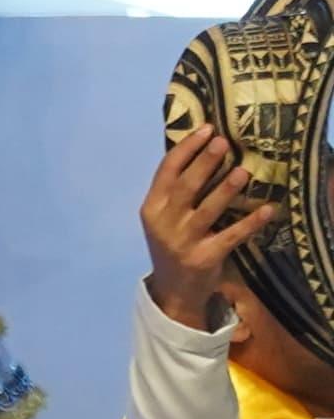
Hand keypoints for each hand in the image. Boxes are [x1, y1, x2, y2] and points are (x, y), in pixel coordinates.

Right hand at [146, 125, 278, 333]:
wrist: (174, 289)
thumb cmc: (174, 242)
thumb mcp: (164, 216)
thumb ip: (176, 189)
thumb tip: (203, 147)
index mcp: (152, 208)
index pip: (166, 172)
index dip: (186, 148)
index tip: (207, 128)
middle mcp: (163, 223)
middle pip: (185, 188)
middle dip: (204, 163)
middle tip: (223, 142)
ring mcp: (182, 242)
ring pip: (206, 211)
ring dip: (224, 191)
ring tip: (242, 172)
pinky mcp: (204, 258)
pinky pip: (230, 237)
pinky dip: (250, 224)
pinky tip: (267, 210)